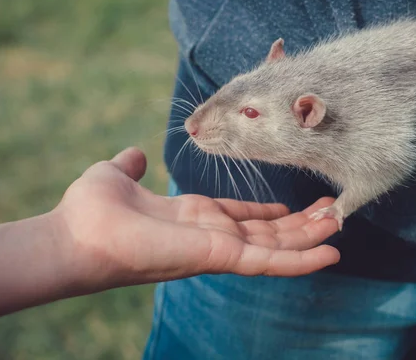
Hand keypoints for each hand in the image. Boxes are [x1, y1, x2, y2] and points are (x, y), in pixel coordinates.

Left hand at [56, 147, 340, 291]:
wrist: (74, 235)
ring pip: (277, 247)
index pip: (242, 217)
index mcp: (193, 217)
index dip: (271, 213)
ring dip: (311, 238)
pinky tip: (330, 253)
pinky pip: (269, 261)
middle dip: (301, 224)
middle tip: (334, 211)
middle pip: (268, 233)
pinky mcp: (220, 257)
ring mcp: (218, 249)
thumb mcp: (117, 175)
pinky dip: (301, 259)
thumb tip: (135, 154)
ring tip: (341, 224)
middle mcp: (211, 236)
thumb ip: (131, 165)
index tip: (295, 206)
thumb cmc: (91, 210)